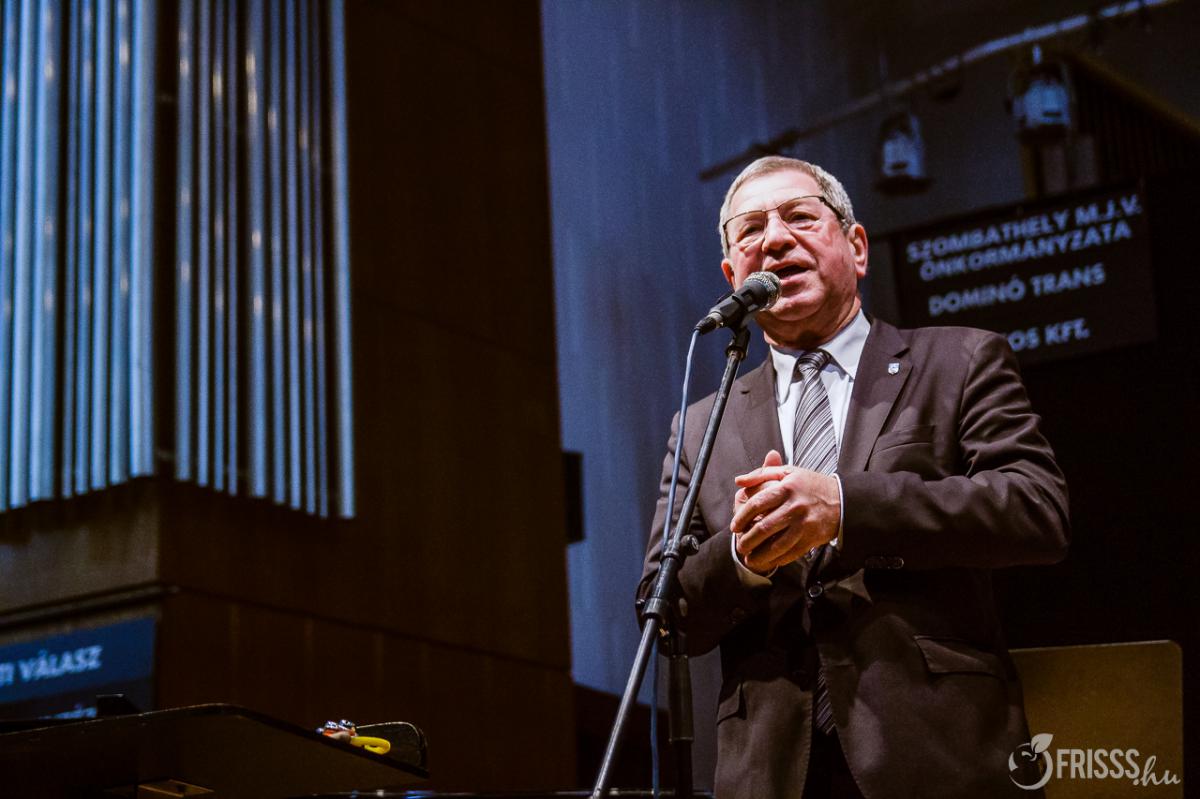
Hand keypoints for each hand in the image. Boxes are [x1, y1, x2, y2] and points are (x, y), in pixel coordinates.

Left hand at [730, 449, 839, 573]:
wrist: (843, 500)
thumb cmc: (810, 485)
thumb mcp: (788, 472)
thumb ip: (761, 474)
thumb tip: (739, 481)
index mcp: (787, 488)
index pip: (757, 503)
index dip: (742, 517)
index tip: (734, 526)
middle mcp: (795, 507)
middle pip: (764, 527)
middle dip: (747, 540)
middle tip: (739, 545)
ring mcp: (804, 525)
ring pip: (776, 545)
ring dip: (759, 555)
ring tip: (749, 559)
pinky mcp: (811, 539)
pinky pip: (791, 553)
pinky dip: (777, 560)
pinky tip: (768, 561)